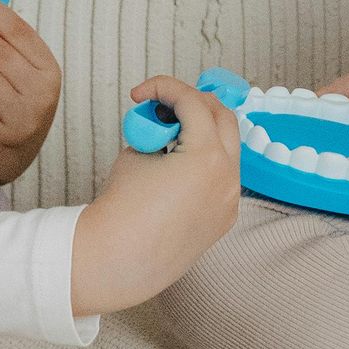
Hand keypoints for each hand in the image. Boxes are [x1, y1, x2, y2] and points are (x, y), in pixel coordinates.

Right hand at [70, 77, 242, 312]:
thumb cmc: (121, 207)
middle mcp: (228, 178)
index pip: (193, 103)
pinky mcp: (225, 218)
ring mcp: (230, 200)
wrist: (119, 259)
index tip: (142, 93)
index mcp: (207, 157)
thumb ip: (160, 132)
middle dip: (193, 103)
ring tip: (167, 136)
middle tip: (164, 104)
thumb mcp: (137, 153)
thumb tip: (171, 130)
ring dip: (202, 132)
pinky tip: (176, 168)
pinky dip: (205, 162)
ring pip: (227, 148)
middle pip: (223, 118)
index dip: (165, 88)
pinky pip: (222, 177)